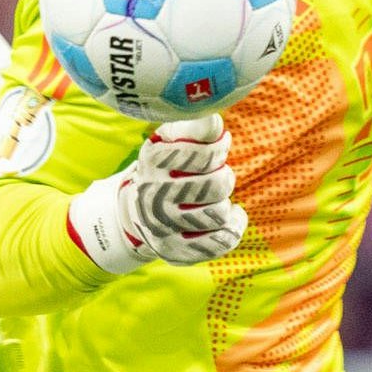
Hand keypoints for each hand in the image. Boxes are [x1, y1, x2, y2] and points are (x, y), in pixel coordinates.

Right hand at [69, 115, 243, 272]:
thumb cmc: (169, 165)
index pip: (206, 154)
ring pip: (219, 215)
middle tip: (216, 176)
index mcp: (153, 160)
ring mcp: (160, 227)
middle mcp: (151, 196)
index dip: (219, 149)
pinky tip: (228, 219)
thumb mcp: (175, 139)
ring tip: (217, 200)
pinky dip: (232, 228)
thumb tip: (213, 120)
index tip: (218, 148)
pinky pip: (221, 241)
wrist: (138, 210)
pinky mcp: (173, 252)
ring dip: (225, 205)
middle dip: (224, 178)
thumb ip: (196, 127)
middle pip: (217, 186)